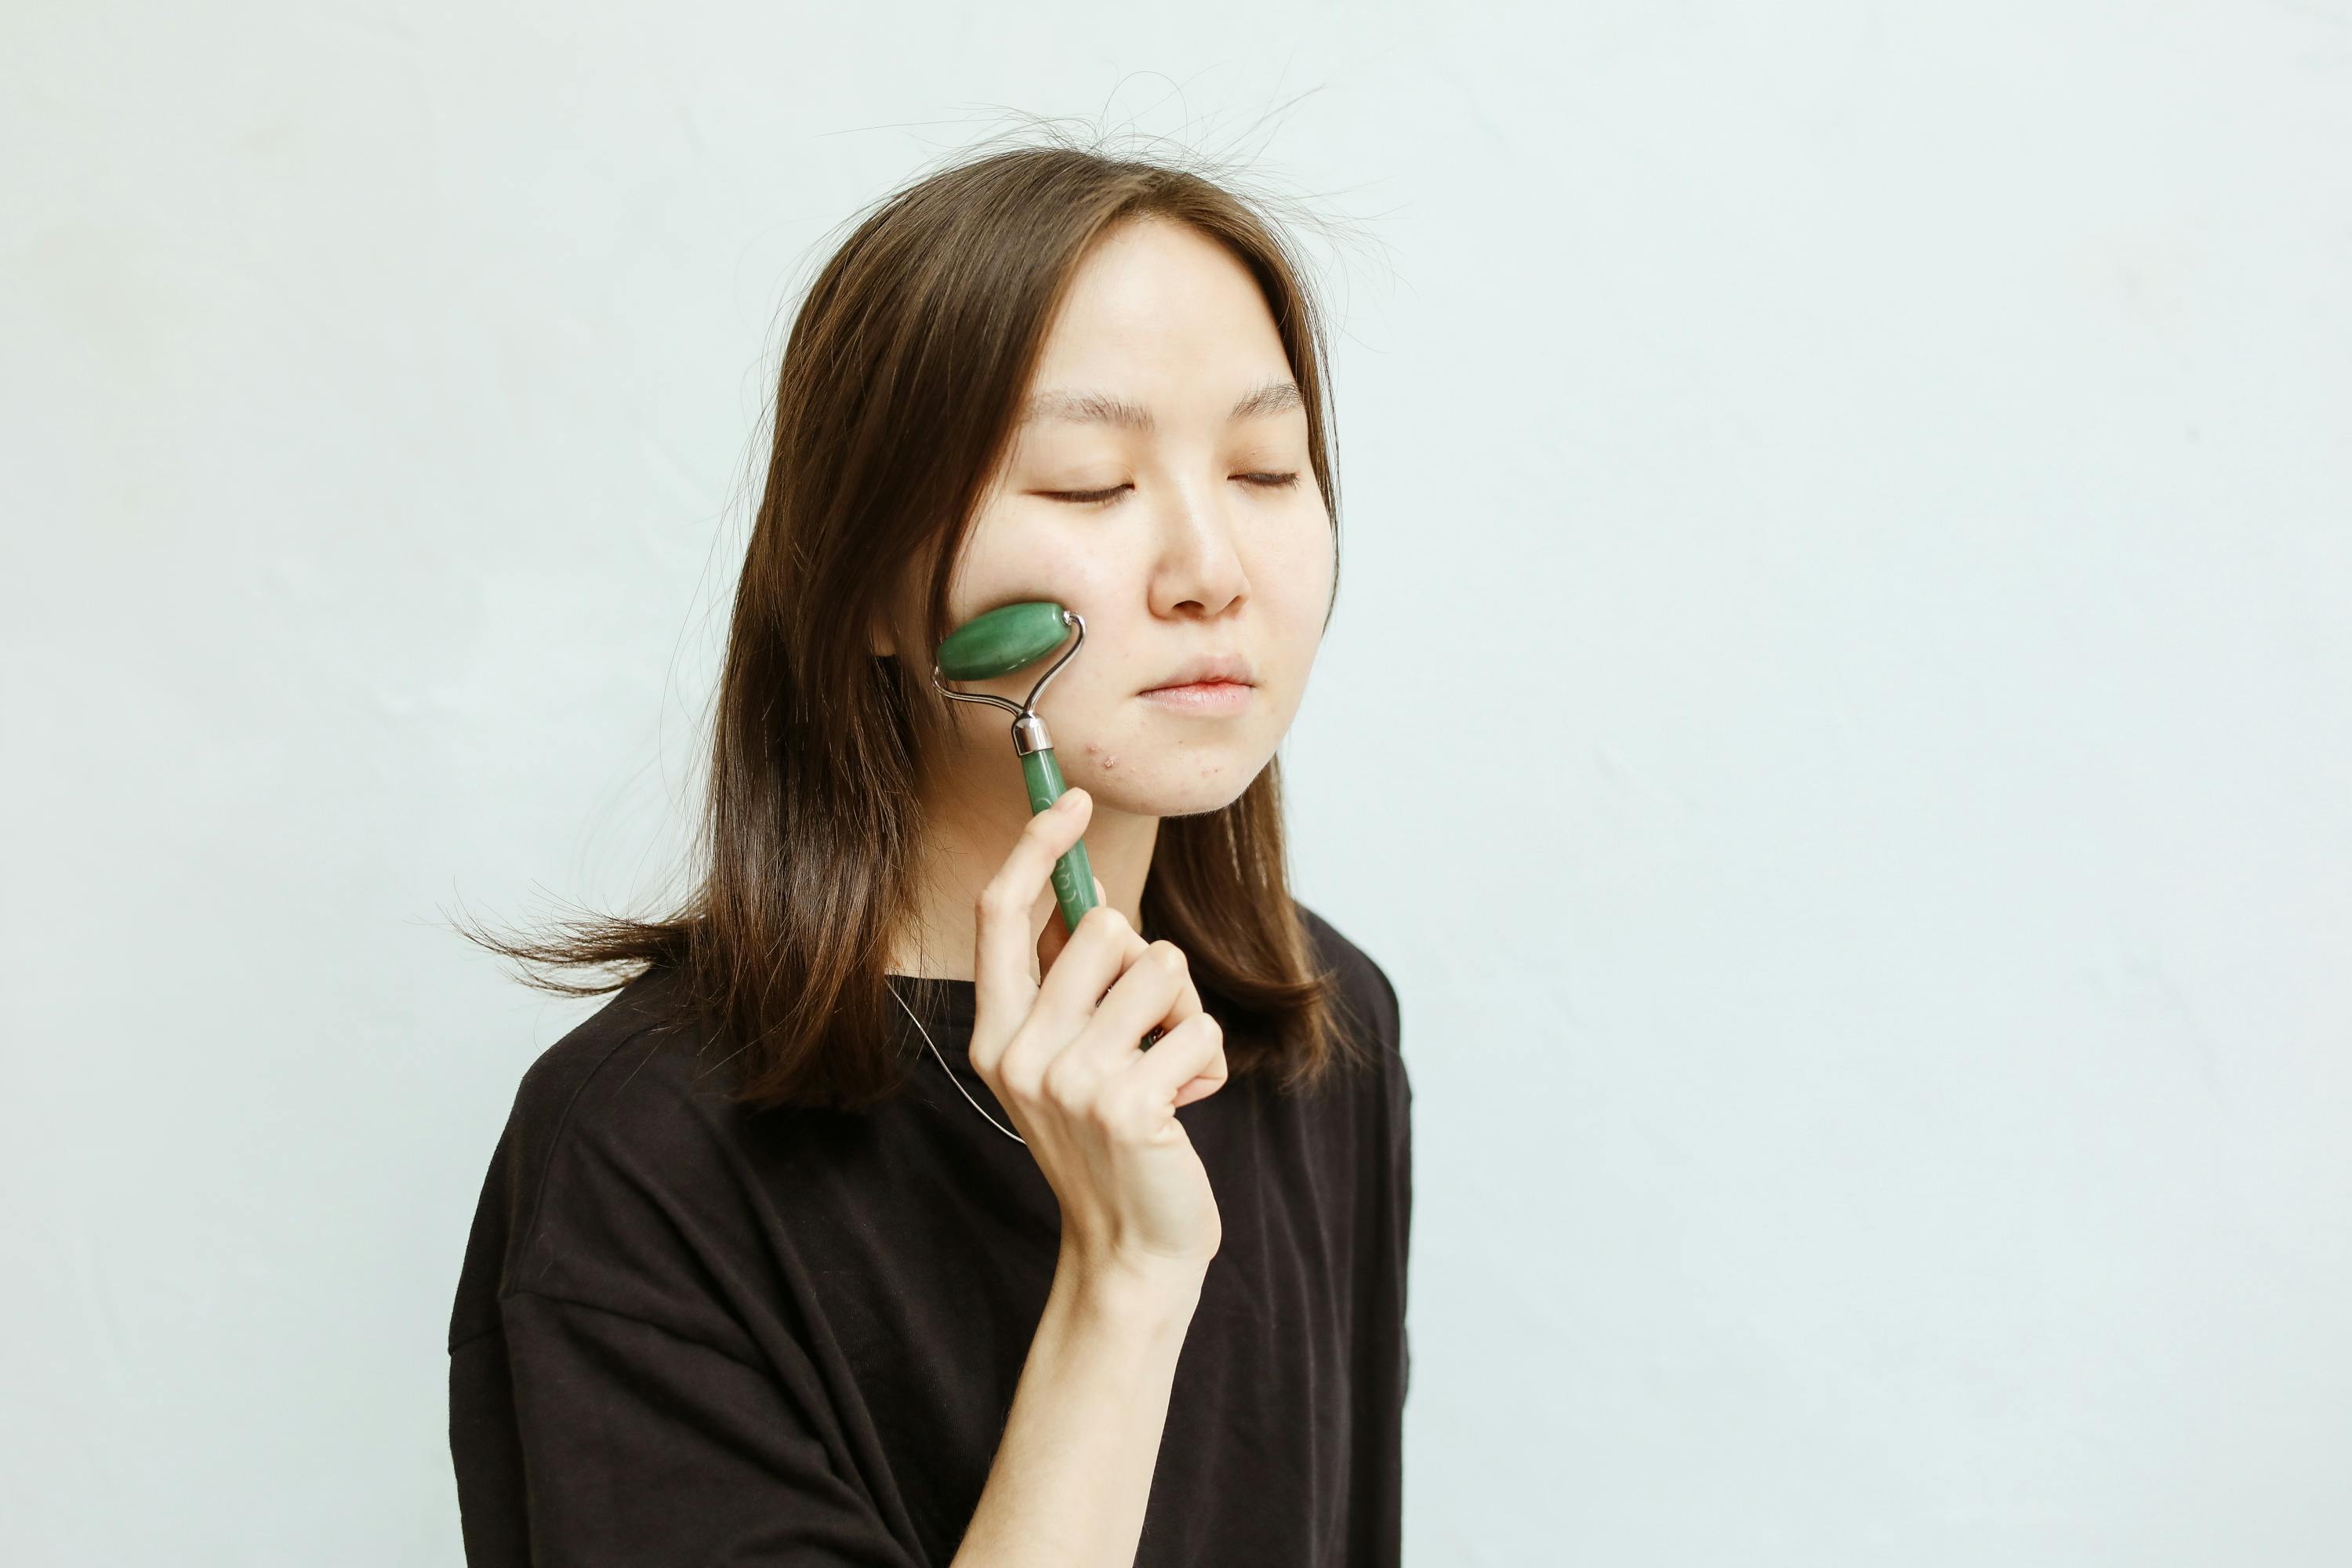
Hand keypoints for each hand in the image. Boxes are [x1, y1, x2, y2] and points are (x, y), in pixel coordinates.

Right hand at [970, 788, 1230, 1288]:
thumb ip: (1067, 985)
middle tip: (1145, 1032)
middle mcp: (1021, 1052)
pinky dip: (1207, 1063)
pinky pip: (1198, 1028)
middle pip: (1102, 927)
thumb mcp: (1068, 1060)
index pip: (1000, 913)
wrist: (1130, 1247)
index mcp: (996, 1033)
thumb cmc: (1111, 1142)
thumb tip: (1092, 895)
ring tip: (1165, 1072)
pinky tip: (1182, 1108)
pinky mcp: (1127, 1105)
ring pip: (1159, 967)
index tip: (1071, 800)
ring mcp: (1070, 1080)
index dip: (1036, 847)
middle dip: (1145, 965)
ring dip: (1183, 1015)